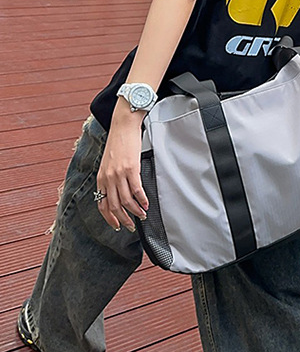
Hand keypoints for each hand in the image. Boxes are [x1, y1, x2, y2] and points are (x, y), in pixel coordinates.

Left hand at [96, 108, 148, 232]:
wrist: (123, 125)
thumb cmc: (117, 143)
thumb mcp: (108, 163)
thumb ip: (110, 178)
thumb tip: (117, 193)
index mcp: (101, 178)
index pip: (102, 205)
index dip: (110, 218)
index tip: (117, 225)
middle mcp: (108, 178)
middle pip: (115, 206)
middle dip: (124, 219)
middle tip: (131, 226)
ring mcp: (119, 174)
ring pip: (126, 200)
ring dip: (135, 211)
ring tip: (142, 215)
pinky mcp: (131, 168)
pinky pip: (136, 189)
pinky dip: (142, 199)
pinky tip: (146, 203)